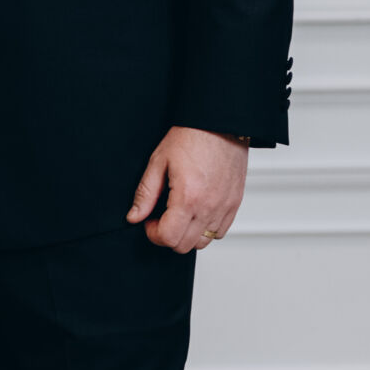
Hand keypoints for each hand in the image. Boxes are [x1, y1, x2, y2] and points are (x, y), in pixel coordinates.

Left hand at [127, 127, 247, 253]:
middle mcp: (209, 207)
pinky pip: (221, 231)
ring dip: (187, 234)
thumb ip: (145, 194)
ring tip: (180, 214)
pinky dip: (207, 228)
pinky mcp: (235, 203)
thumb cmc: (191, 137)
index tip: (149, 220)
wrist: (221, 123)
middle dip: (168, 236)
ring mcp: (225, 207)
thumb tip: (134, 217)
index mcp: (188, 197)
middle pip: (184, 246)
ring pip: (203, 242)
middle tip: (161, 217)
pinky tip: (197, 211)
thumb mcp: (158, 162)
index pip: (168, 238)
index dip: (153, 233)